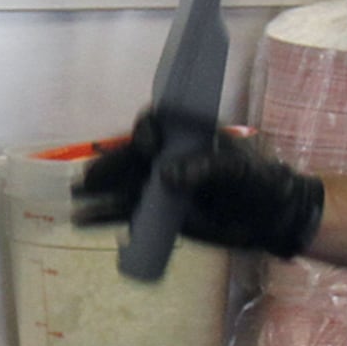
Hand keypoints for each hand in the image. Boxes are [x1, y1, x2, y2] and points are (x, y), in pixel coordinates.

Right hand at [70, 111, 325, 257]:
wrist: (271, 219)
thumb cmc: (259, 183)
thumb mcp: (238, 171)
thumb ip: (205, 168)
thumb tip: (165, 175)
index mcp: (187, 135)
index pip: (157, 124)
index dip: (145, 132)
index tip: (146, 149)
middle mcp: (169, 157)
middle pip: (131, 157)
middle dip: (108, 168)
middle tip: (86, 181)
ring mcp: (162, 186)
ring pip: (124, 187)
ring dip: (99, 195)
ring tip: (75, 205)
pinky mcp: (161, 214)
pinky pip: (129, 214)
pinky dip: (107, 218)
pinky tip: (84, 221)